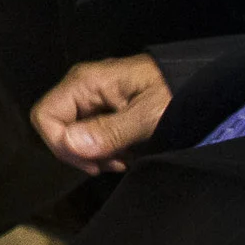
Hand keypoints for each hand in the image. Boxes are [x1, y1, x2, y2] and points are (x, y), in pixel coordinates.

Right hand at [31, 54, 171, 173]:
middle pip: (56, 126)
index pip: (45, 115)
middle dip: (79, 152)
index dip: (61, 144)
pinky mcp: (101, 105)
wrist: (200, 80)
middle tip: (112, 164)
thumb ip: (109, 131)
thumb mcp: (147, 116)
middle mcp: (80, 86)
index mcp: (84, 83)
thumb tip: (70, 144)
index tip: (92, 163)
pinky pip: (87, 130)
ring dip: (92, 153)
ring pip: (71, 132)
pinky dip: (101, 148)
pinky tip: (124, 152)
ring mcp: (90, 96)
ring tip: (122, 159)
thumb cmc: (174, 92)